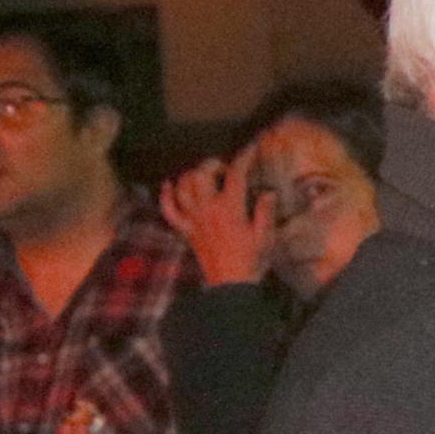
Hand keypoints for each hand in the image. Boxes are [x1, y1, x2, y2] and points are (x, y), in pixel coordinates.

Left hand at [161, 157, 271, 289]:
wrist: (229, 285)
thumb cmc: (251, 261)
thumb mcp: (265, 236)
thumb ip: (265, 212)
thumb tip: (268, 192)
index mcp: (230, 208)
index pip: (236, 174)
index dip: (243, 158)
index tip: (250, 148)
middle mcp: (207, 208)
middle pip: (201, 174)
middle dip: (212, 164)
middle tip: (224, 169)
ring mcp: (193, 219)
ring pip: (183, 186)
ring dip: (191, 176)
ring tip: (203, 176)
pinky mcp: (185, 230)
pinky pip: (169, 209)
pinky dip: (166, 195)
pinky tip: (169, 185)